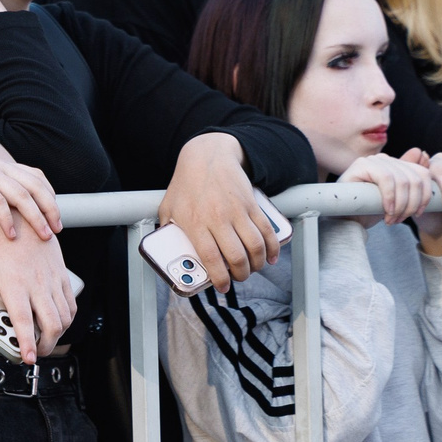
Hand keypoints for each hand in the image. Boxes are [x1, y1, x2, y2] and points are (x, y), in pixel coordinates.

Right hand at [0, 135, 60, 244]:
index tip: (54, 214)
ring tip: (44, 234)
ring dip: (36, 216)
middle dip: (50, 208)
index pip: (34, 176)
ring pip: (22, 194)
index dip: (48, 194)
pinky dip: (8, 219)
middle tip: (57, 228)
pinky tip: (11, 235)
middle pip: (35, 185)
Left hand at [0, 224, 75, 362]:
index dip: (27, 343)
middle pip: (51, 325)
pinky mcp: (61, 274)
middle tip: (37, 352)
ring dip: (58, 334)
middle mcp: (36, 284)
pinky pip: (71, 303)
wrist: (21, 215)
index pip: (23, 321)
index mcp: (14, 284)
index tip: (28, 357)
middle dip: (46, 346)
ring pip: (64, 317)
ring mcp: (51, 279)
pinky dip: (68, 318)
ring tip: (46, 340)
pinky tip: (59, 321)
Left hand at [157, 133, 276, 290]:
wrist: (207, 156)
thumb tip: (170, 254)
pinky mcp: (251, 204)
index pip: (211, 258)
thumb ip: (169, 231)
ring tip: (253, 267)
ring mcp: (237, 211)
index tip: (223, 286)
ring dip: (257, 263)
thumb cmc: (186, 185)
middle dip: (241, 274)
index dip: (220, 278)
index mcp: (195, 223)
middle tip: (238, 277)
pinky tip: (270, 256)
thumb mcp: (169, 209)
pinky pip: (266, 230)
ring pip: (255, 246)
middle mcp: (218, 218)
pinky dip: (272, 247)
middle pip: (237, 257)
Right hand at [337, 151, 433, 227]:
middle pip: (414, 179)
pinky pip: (386, 179)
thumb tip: (424, 155)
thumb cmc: (369, 210)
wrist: (346, 220)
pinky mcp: (361, 165)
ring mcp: (373, 160)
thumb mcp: (396, 200)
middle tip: (400, 219)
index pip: (422, 173)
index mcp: (396, 165)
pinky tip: (386, 210)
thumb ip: (410, 182)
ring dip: (400, 205)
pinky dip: (390, 197)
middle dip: (411, 204)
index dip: (425, 195)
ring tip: (391, 218)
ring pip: (402, 181)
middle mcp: (385, 159)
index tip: (417, 213)